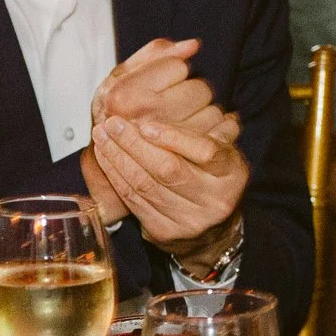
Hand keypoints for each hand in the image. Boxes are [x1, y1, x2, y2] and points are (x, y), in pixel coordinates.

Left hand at [88, 109, 248, 258]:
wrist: (214, 232)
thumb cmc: (213, 180)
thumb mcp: (220, 155)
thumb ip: (200, 134)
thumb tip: (168, 104)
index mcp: (232, 175)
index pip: (206, 152)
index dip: (175, 138)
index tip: (146, 125)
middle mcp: (214, 200)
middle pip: (168, 169)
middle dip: (134, 144)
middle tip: (113, 124)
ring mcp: (189, 220)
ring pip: (145, 185)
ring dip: (118, 157)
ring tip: (103, 136)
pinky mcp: (164, 232)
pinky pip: (133, 201)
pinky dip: (115, 177)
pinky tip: (105, 158)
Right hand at [92, 38, 240, 146]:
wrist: (111, 149)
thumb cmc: (116, 106)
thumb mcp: (123, 73)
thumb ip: (157, 54)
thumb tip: (194, 45)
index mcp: (126, 96)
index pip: (179, 67)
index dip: (173, 71)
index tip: (159, 84)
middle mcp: (146, 120)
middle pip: (201, 90)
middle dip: (192, 91)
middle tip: (173, 102)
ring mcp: (167, 145)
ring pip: (214, 113)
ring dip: (205, 112)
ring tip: (181, 118)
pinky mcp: (186, 160)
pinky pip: (220, 135)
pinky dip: (216, 130)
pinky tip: (198, 131)